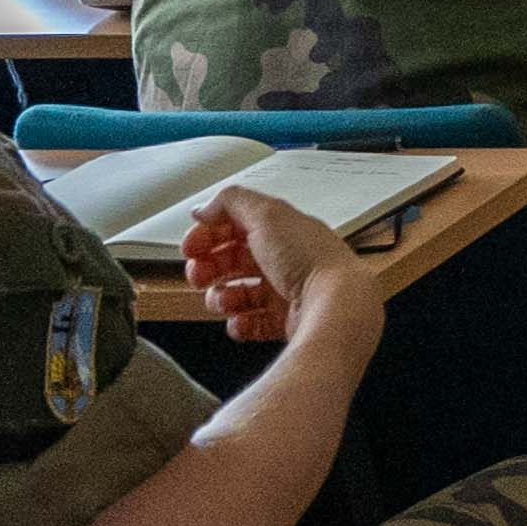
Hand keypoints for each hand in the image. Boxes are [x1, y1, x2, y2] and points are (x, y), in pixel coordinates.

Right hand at [178, 185, 379, 348]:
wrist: (336, 307)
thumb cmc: (310, 260)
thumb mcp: (267, 214)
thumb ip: (232, 202)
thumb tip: (205, 207)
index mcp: (285, 230)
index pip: (238, 227)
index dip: (209, 234)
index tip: (190, 247)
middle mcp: (288, 259)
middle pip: (235, 261)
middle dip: (208, 267)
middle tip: (197, 275)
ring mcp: (288, 291)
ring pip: (240, 293)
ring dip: (221, 297)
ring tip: (221, 301)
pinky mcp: (289, 321)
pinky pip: (253, 323)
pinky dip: (241, 324)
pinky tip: (240, 321)